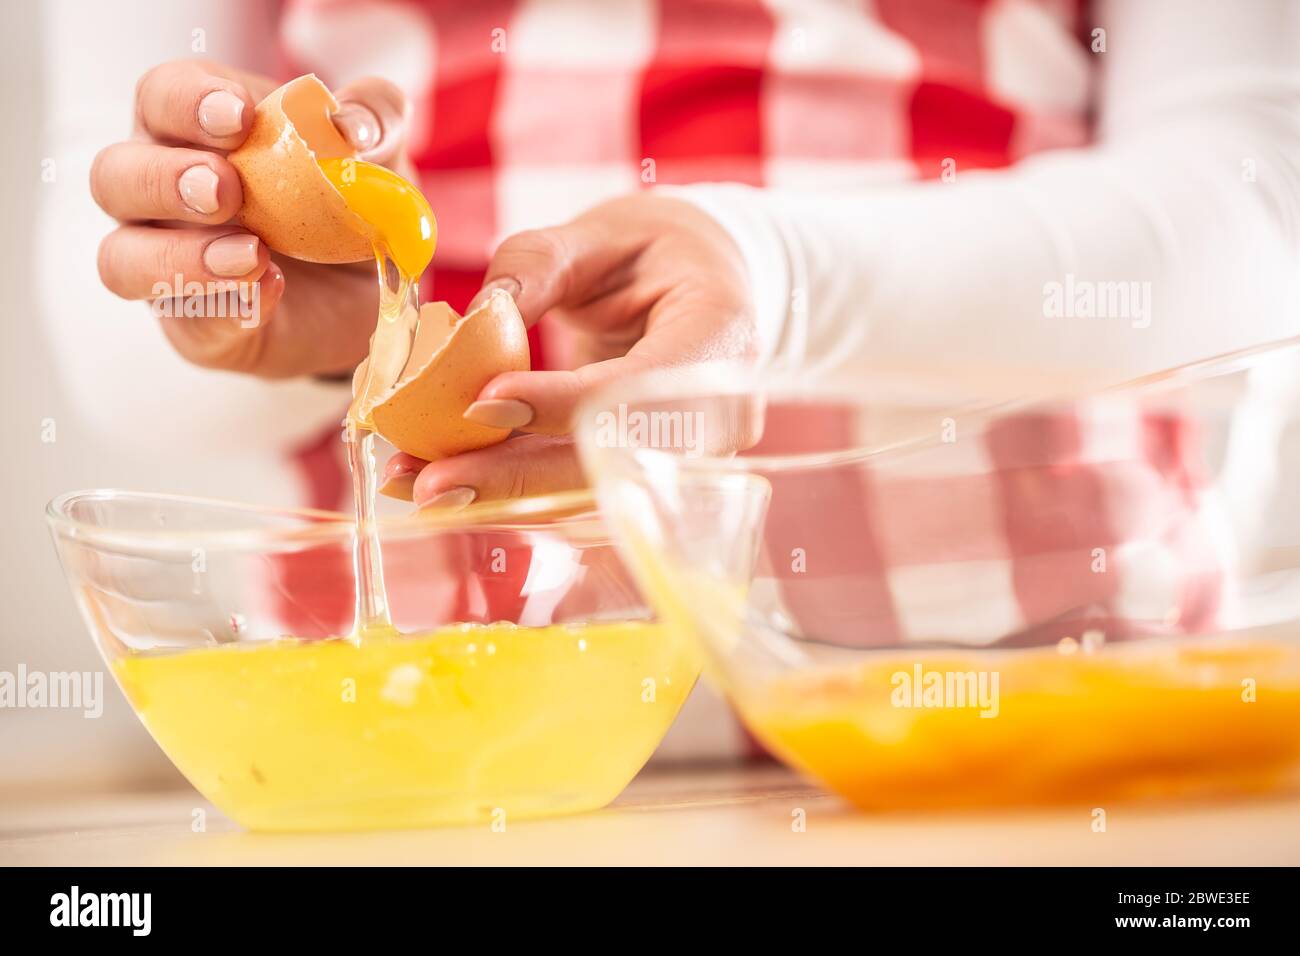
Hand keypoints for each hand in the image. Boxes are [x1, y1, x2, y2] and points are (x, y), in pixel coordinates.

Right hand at [91, 59, 408, 377]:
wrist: (370, 293)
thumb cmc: (348, 203)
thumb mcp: (375, 154)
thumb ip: (373, 119)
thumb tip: (353, 125)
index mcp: (194, 129)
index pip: (161, 96)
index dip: (188, 101)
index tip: (238, 115)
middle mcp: (161, 193)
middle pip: (115, 175)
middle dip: (166, 180)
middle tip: (227, 191)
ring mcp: (167, 264)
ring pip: (121, 258)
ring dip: (179, 255)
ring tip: (252, 254)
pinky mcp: (195, 324)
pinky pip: (186, 320)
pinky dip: (226, 306)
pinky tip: (271, 290)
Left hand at [381, 193, 756, 506]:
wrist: (701, 286)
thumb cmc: (652, 250)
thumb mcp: (597, 232)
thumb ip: (537, 265)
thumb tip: (470, 320)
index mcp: (719, 333)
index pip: (642, 387)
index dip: (564, 405)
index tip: (483, 405)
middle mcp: (717, 413)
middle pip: (614, 462)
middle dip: (518, 477)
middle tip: (433, 482)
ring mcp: (688, 456)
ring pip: (589, 492)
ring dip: (500, 493)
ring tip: (416, 481)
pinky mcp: (648, 476)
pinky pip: (576, 494)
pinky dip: (509, 491)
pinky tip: (445, 480)